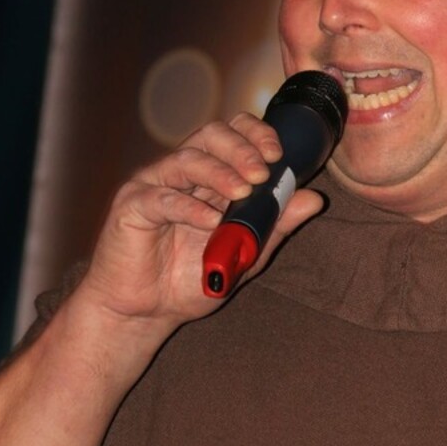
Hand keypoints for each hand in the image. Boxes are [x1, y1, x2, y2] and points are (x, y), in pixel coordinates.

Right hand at [78, 114, 323, 330]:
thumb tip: (314, 198)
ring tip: (242, 192)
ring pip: (187, 159)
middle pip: (211, 134)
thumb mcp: (246, 253)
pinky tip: (210, 221)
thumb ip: (276, 224)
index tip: (278, 154)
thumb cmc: (193, 278)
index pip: (234, 133)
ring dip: (219, 173)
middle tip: (261, 172)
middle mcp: (183, 172)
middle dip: (241, 149)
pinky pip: (161, 198)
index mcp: (211, 175)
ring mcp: (154, 185)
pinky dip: (189, 207)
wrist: (148, 312)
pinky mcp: (132, 206)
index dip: (256, 134)